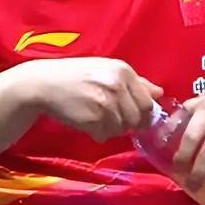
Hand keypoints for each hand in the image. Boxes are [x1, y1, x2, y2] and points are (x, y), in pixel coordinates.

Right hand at [19, 57, 163, 141]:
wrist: (44, 83)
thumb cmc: (77, 75)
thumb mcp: (107, 70)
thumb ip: (136, 82)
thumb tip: (159, 93)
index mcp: (124, 71)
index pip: (147, 103)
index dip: (141, 113)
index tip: (131, 114)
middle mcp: (117, 86)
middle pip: (137, 118)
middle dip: (126, 122)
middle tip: (109, 115)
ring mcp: (105, 103)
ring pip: (121, 129)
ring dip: (110, 128)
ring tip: (95, 115)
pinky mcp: (92, 119)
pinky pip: (105, 135)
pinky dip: (97, 132)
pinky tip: (86, 120)